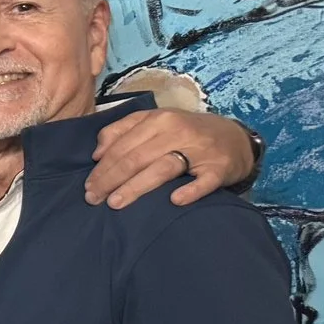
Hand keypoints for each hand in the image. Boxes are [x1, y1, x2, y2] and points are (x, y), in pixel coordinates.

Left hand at [87, 101, 253, 209]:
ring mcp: (200, 150)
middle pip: (137, 158)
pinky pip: (204, 181)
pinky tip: (174, 201)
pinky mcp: (219, 168)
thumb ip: (122, 130)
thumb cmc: (185, 133)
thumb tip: (97, 152)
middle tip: (93, 199)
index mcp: (159, 120)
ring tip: (115, 203)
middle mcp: (178, 132)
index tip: (88, 186)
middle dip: (110, 180)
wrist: (234, 138)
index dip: (102, 168)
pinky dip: (190, 190)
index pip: (123, 146)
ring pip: (163, 168)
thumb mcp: (155, 122)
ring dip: (137, 186)